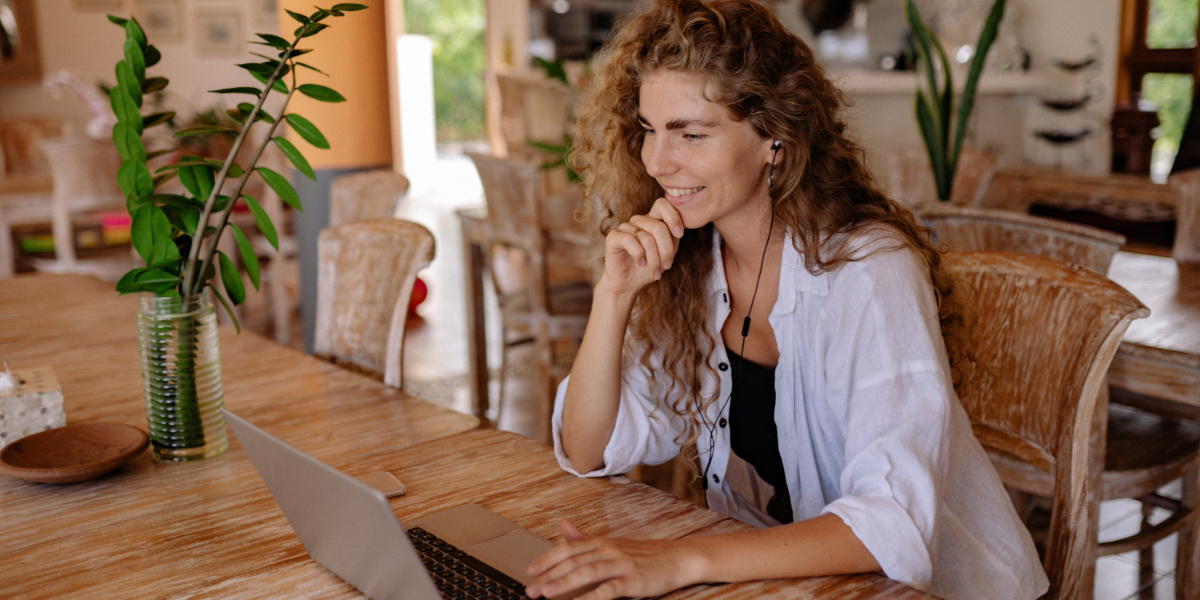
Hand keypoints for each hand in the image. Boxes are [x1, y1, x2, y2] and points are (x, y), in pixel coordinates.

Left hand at [525, 519, 701, 599]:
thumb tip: (563, 525)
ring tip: (546, 593)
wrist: (677, 558)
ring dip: (564, 583)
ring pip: (587, 572)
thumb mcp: (612, 544)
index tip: (530, 571)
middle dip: (549, 575)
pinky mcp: (633, 580)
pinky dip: (592, 596)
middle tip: (531, 589)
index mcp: (602, 542)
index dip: (548, 560)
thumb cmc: (644, 555)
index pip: (569, 549)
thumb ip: (585, 538)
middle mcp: (609, 550)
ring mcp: (621, 564)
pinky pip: (609, 589)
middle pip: (574, 561)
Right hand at [598, 197, 684, 298]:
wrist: (629, 284)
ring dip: (654, 259)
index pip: (662, 204)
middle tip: (666, 266)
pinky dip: (639, 255)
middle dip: (666, 250)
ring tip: (655, 271)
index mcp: (652, 220)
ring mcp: (625, 227)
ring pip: (646, 238)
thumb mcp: (667, 252)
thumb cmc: (649, 268)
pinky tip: (640, 263)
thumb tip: (679, 228)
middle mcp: (638, 220)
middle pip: (659, 227)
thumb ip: (673, 237)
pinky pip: (630, 241)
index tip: (679, 234)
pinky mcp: (613, 236)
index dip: (673, 217)